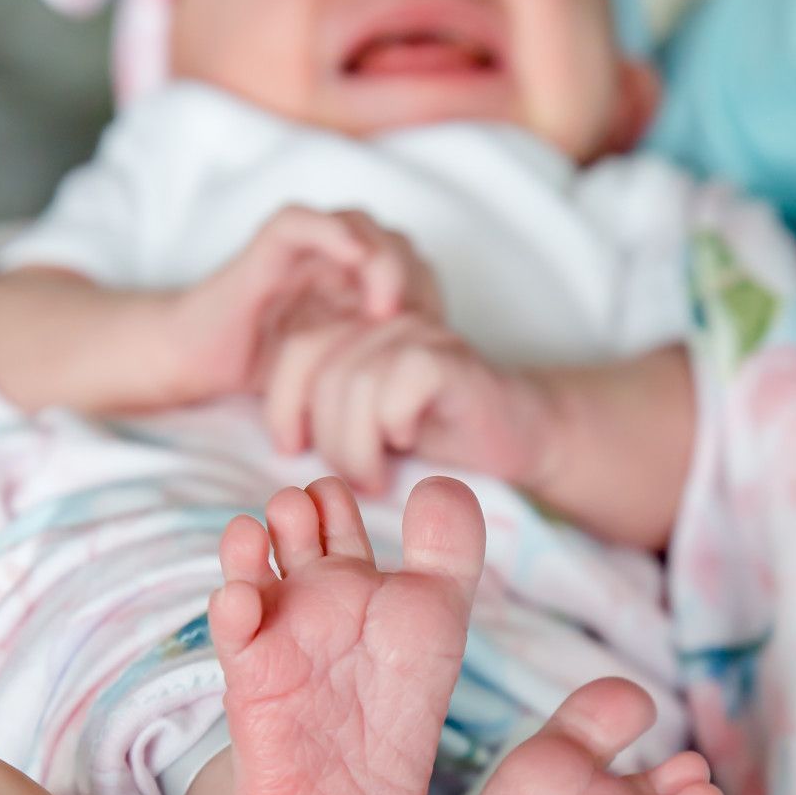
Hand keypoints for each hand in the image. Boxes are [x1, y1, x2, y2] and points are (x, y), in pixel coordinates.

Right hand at [175, 206, 442, 404]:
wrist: (193, 363)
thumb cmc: (263, 371)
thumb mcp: (336, 370)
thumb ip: (379, 360)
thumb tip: (439, 378)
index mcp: (355, 283)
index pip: (415, 266)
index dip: (431, 295)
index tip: (434, 338)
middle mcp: (333, 258)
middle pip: (396, 240)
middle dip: (414, 277)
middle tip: (418, 323)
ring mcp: (302, 249)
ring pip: (358, 221)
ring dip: (382, 257)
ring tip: (387, 306)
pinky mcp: (265, 248)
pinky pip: (299, 221)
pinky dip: (330, 230)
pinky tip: (353, 257)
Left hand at [262, 313, 548, 492]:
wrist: (514, 434)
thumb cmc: (433, 433)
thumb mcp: (360, 424)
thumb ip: (323, 411)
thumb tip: (280, 439)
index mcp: (356, 328)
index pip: (297, 348)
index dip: (284, 403)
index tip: (292, 448)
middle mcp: (385, 319)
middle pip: (320, 365)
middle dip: (327, 437)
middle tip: (354, 475)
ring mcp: (419, 331)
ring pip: (356, 381)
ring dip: (358, 446)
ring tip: (377, 474)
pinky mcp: (450, 356)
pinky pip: (398, 382)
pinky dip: (395, 422)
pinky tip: (409, 437)